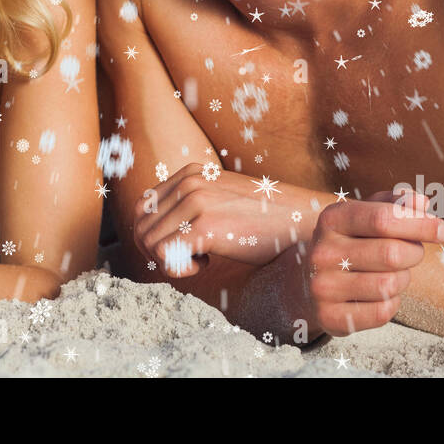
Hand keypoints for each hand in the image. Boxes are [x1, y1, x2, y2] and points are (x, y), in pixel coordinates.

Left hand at [135, 163, 302, 274]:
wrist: (302, 223)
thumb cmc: (263, 220)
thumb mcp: (221, 200)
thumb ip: (189, 205)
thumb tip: (151, 232)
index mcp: (189, 173)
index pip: (142, 208)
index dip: (152, 235)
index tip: (180, 247)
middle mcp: (189, 182)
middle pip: (141, 227)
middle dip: (158, 252)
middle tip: (190, 257)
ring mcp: (196, 203)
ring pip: (150, 244)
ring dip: (171, 260)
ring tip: (203, 258)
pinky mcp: (205, 227)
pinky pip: (165, 257)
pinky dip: (180, 270)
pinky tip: (206, 264)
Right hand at [306, 190, 443, 335]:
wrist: (307, 282)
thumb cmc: (348, 242)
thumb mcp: (363, 215)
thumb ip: (393, 204)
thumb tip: (421, 202)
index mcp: (331, 219)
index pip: (383, 218)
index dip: (420, 224)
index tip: (443, 230)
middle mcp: (322, 251)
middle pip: (392, 253)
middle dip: (414, 253)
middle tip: (412, 252)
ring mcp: (323, 286)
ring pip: (389, 285)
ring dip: (403, 279)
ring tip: (392, 272)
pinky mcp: (329, 317)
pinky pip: (382, 312)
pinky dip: (391, 303)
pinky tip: (379, 294)